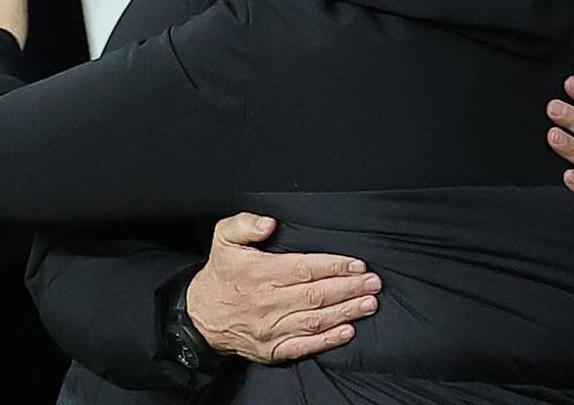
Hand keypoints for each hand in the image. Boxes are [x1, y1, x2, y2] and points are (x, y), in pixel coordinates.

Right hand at [185, 212, 381, 363]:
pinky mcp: (271, 349)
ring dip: (346, 312)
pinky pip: (303, 346)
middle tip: (374, 283)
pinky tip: (347, 332)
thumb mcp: (223, 238)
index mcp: (259, 273)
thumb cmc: (220, 274)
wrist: (199, 316)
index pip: (305, 268)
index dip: (334, 267)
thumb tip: (269, 223)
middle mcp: (267, 302)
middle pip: (316, 295)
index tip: (357, 264)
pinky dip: (327, 341)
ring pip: (315, 320)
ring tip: (369, 303)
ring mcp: (270, 329)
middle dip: (349, 288)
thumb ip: (245, 224)